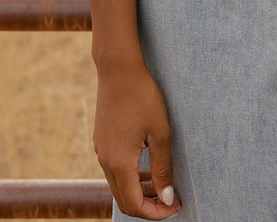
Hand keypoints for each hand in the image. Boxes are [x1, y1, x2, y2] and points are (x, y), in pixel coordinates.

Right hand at [93, 60, 180, 218]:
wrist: (118, 69)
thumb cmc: (142, 97)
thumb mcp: (160, 132)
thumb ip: (163, 168)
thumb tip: (167, 198)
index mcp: (119, 163)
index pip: (134, 205)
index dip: (156, 212)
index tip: (175, 207)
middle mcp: (105, 161)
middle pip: (124, 200)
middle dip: (148, 206)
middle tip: (171, 201)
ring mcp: (101, 151)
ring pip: (119, 185)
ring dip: (140, 191)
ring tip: (163, 186)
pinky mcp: (101, 141)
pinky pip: (115, 169)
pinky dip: (132, 176)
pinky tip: (147, 166)